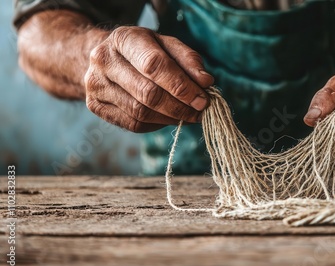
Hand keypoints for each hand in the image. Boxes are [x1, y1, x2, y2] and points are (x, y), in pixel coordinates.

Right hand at [84, 26, 213, 132]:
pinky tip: (169, 118)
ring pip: (140, 112)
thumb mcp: (166, 45)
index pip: (154, 65)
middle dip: (179, 106)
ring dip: (171, 118)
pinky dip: (157, 124)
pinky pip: (133, 124)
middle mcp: (104, 60)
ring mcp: (96, 85)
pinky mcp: (95, 106)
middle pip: (148, 93)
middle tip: (200, 111)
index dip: (181, 86)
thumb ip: (188, 60)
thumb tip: (206, 82)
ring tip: (189, 116)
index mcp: (124, 38)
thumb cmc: (143, 51)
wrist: (105, 58)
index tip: (202, 99)